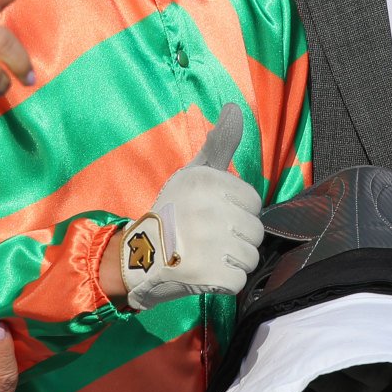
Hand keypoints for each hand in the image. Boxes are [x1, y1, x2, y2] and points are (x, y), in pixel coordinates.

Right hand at [116, 103, 263, 311]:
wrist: (137, 259)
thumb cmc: (172, 213)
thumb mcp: (193, 173)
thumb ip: (219, 143)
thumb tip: (237, 107)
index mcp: (206, 182)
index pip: (253, 202)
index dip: (237, 213)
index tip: (211, 216)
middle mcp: (208, 210)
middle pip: (255, 232)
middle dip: (236, 239)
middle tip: (206, 239)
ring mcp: (208, 245)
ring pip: (250, 257)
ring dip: (231, 262)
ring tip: (205, 256)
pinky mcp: (208, 275)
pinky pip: (239, 281)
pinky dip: (224, 283)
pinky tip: (204, 274)